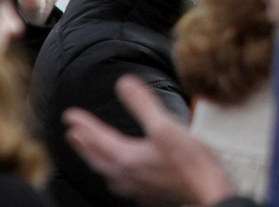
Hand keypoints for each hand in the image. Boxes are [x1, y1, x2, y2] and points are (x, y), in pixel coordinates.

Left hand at [65, 76, 233, 206]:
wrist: (208, 193)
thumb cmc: (190, 162)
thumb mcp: (166, 126)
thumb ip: (142, 104)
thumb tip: (124, 83)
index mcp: (126, 158)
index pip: (98, 138)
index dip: (84, 124)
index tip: (69, 115)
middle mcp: (126, 176)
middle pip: (98, 158)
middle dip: (84, 145)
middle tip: (73, 134)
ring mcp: (136, 189)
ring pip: (108, 174)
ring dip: (97, 160)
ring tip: (93, 153)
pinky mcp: (149, 195)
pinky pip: (124, 184)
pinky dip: (117, 174)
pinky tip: (124, 175)